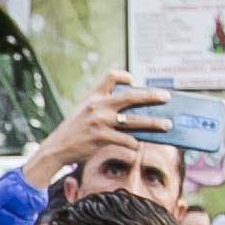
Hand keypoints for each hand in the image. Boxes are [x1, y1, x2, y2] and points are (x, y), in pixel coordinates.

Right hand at [25, 69, 171, 186]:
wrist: (57, 148)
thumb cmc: (73, 131)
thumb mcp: (83, 111)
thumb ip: (101, 105)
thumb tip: (129, 109)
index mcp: (93, 97)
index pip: (110, 76)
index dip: (125, 76)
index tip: (134, 81)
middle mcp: (98, 106)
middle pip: (130, 96)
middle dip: (151, 96)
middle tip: (166, 97)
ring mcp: (100, 122)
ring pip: (134, 121)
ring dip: (153, 123)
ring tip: (167, 125)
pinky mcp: (101, 138)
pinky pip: (125, 140)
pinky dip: (134, 144)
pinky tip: (138, 147)